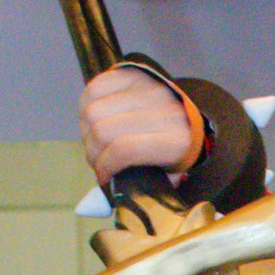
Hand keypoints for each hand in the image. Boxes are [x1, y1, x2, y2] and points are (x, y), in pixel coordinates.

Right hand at [79, 65, 195, 184]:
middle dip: (92, 152)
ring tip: (97, 142)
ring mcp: (147, 88)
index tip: (103, 177)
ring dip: (86, 131)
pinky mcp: (133, 73)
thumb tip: (94, 201)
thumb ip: (137, 189)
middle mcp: (162, 110)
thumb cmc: (172, 154)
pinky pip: (93, 88)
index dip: (104, 166)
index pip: (124, 150)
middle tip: (98, 161)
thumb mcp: (164, 177)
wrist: (188, 118)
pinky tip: (95, 121)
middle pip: (103, 130)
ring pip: (92, 110)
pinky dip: (85, 108)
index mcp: (175, 141)